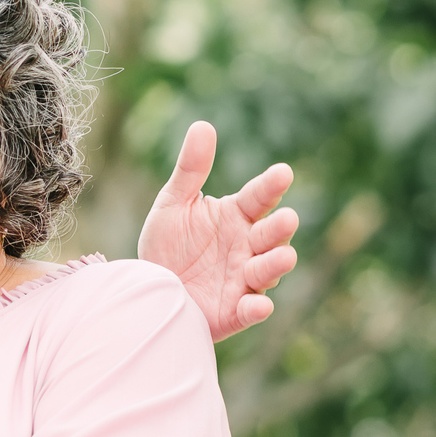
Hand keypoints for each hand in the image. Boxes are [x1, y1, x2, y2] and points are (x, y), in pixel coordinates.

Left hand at [137, 120, 299, 340]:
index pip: (259, 197)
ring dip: (276, 264)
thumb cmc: (166, 245)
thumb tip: (203, 125)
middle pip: (271, 235)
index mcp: (236, 216)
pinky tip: (259, 305)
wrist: (149, 289)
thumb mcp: (173, 204)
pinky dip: (256, 308)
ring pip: (267, 271)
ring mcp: (243, 279)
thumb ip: (190, 169)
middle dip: (280, 228)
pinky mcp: (233, 311)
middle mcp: (247, 247)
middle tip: (287, 218)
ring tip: (282, 257)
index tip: (282, 172)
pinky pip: (250, 310)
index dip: (271, 186)